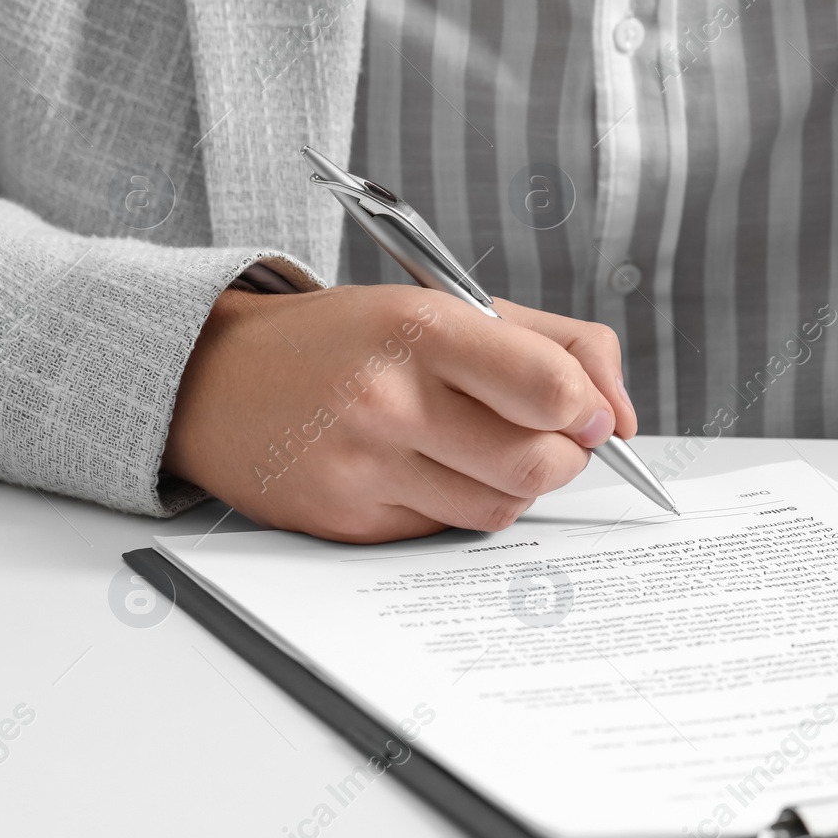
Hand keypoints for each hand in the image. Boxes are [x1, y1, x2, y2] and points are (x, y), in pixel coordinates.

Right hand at [163, 285, 636, 541]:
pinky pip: (448, 531)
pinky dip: (460, 506)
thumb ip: (552, 344)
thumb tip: (621, 415)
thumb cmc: (349, 339)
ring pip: (502, 508)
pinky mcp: (347, 521)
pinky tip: (430, 469)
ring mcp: (364, 466)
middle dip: (567, 456)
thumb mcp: (446, 305)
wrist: (217, 379)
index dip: (591, 409)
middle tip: (551, 436)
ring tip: (484, 447)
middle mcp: (390, 400)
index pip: (549, 387)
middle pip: (538, 464)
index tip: (594, 413)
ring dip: (517, 485)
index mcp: (422, 329)